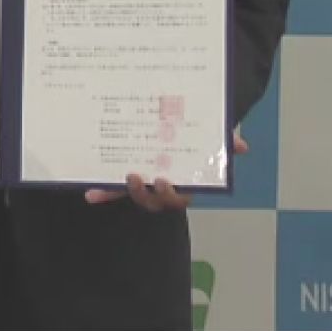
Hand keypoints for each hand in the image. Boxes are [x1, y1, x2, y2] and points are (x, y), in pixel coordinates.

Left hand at [84, 127, 249, 210]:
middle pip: (153, 201)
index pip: (179, 197)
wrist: (177, 129)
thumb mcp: (210, 139)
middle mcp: (161, 187)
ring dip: (120, 193)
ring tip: (118, 177)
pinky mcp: (124, 179)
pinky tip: (89, 193)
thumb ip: (224, 143)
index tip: (162, 180)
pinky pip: (112, 189)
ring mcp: (143, 183)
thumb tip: (242, 146)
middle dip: (145, 194)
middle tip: (135, 176)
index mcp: (183, 183)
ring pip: (133, 196)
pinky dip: (102, 193)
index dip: (170, 194)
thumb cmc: (196, 140)